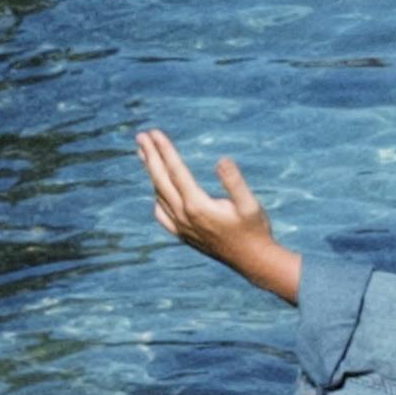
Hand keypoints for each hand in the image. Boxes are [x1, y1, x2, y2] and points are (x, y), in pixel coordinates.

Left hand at [135, 129, 302, 305]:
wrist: (252, 261)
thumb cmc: (254, 229)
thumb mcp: (250, 204)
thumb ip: (235, 182)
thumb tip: (222, 160)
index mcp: (198, 205)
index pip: (175, 171)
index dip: (164, 150)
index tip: (154, 133)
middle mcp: (184, 216)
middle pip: (160, 180)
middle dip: (150, 156)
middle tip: (141, 136)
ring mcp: (181, 227)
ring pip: (158, 195)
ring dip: (151, 173)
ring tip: (145, 154)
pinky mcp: (183, 235)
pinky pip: (162, 214)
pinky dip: (156, 197)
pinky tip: (157, 191)